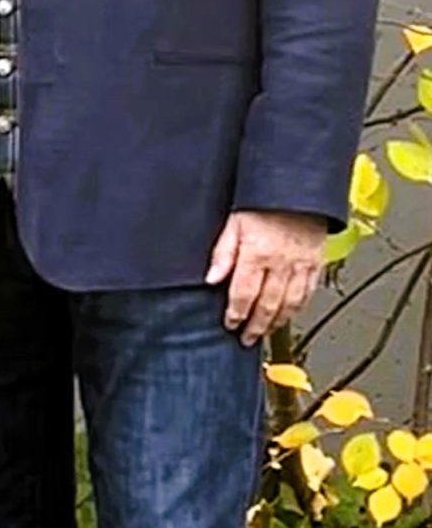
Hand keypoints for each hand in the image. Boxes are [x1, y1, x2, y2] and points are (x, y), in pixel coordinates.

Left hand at [206, 208, 326, 343]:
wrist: (297, 189)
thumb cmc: (263, 202)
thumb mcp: (233, 222)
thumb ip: (222, 253)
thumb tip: (212, 279)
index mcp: (257, 254)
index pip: (244, 294)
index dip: (236, 314)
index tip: (230, 324)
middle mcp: (282, 263)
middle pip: (268, 305)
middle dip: (256, 326)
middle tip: (247, 338)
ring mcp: (302, 265)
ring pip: (290, 304)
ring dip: (276, 322)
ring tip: (265, 331)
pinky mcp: (316, 263)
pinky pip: (308, 293)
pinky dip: (298, 308)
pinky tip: (289, 315)